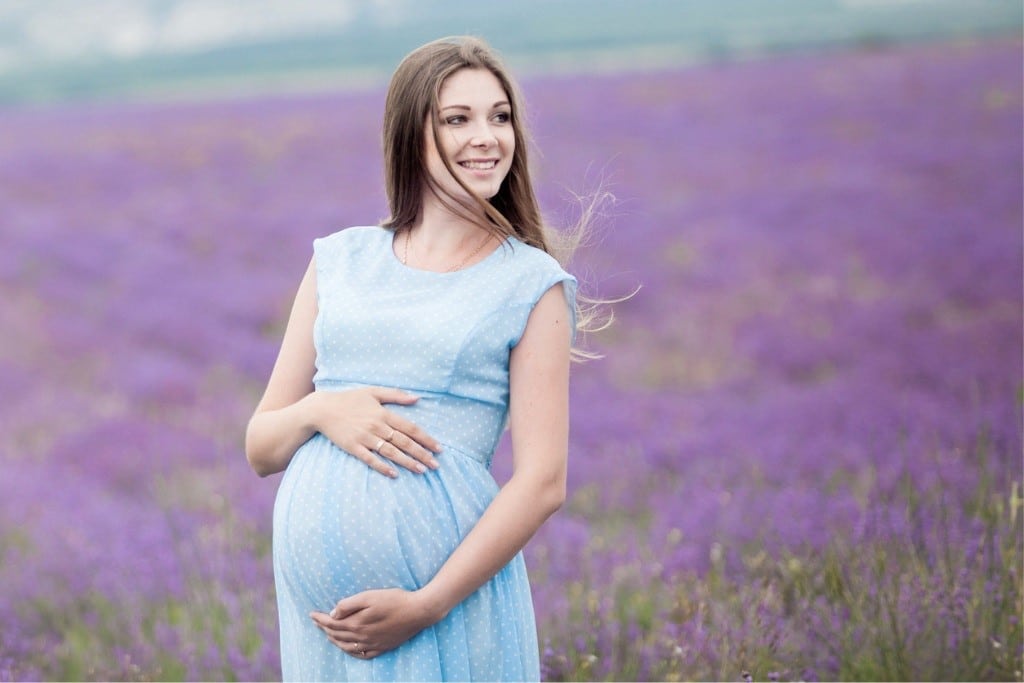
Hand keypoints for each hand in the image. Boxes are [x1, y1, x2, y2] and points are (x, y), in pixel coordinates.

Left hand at [309, 588, 438, 658]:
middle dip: (324, 628)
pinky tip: (348, 648)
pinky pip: (361, 654)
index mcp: (357, 623)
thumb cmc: (395, 599)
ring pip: (346, 646)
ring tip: (327, 634)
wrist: (419, 612)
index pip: (332, 623)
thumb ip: (349, 604)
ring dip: (334, 640)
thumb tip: (333, 613)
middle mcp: (362, 637)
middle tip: (316, 622)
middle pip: (337, 635)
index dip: (320, 619)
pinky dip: (350, 651)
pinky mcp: (382, 647)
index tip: (311, 614)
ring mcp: (372, 644)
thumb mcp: (370, 596)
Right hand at [310, 387, 441, 476]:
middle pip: (404, 442)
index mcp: (384, 413)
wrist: (322, 409)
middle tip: (436, 465)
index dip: (426, 439)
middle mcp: (377, 426)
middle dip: (422, 454)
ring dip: (407, 462)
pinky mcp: (353, 447)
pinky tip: (394, 474)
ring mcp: (365, 438)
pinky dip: (383, 467)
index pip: (410, 428)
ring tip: (421, 470)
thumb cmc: (349, 399)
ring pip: (391, 452)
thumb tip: (417, 398)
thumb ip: (396, 395)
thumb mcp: (373, 392)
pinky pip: (371, 459)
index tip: (439, 448)